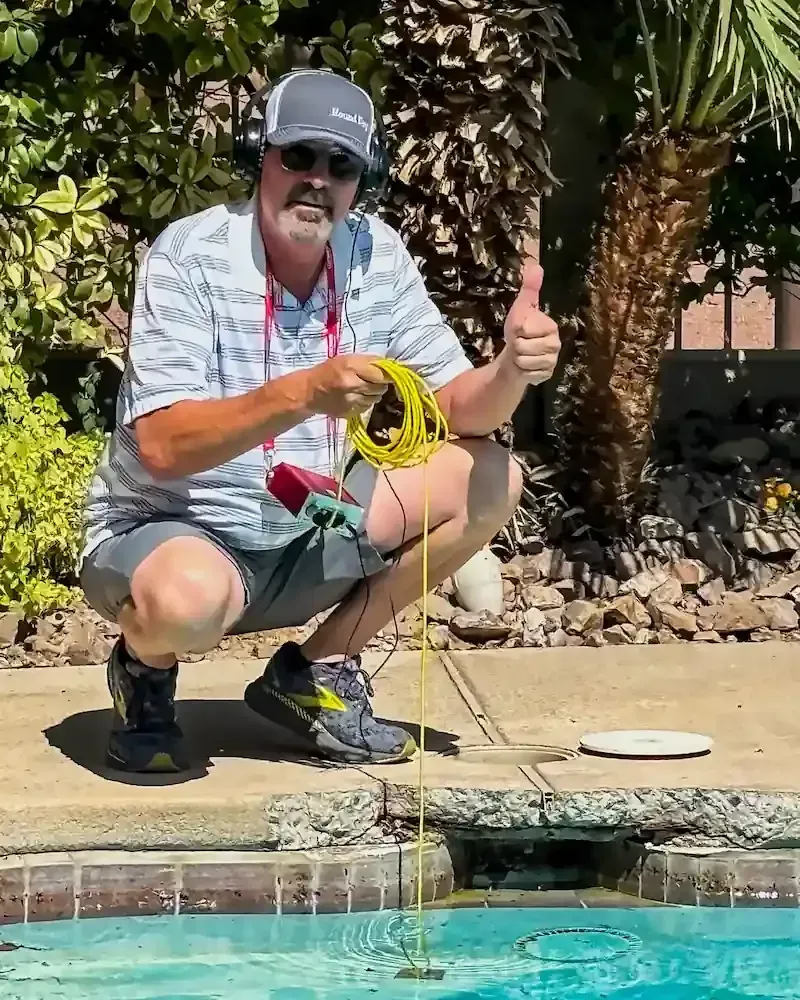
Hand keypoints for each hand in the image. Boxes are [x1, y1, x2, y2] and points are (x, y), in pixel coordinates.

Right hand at [307, 354, 388, 417]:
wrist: (309, 392)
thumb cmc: (329, 371)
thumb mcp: (347, 359)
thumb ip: (369, 362)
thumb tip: (390, 366)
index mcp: (351, 366)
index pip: (380, 374)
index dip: (386, 375)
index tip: (386, 374)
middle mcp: (351, 384)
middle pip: (380, 387)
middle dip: (380, 384)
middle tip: (373, 381)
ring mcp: (351, 401)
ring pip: (375, 399)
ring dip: (374, 394)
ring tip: (363, 389)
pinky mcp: (349, 413)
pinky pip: (367, 407)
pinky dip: (365, 402)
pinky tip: (357, 397)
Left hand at [502, 259, 560, 384]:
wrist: (517, 355)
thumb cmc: (519, 330)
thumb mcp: (521, 308)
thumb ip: (529, 289)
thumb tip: (535, 265)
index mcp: (551, 326)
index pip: (523, 328)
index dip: (515, 330)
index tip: (519, 330)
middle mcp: (555, 344)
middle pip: (522, 346)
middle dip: (515, 346)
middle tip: (520, 344)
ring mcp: (552, 361)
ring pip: (524, 361)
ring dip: (518, 359)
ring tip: (522, 354)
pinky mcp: (547, 375)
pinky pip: (527, 374)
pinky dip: (522, 371)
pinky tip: (526, 367)